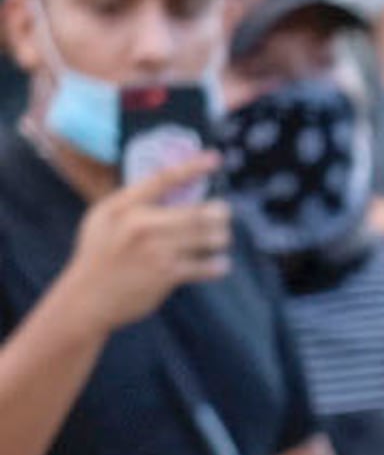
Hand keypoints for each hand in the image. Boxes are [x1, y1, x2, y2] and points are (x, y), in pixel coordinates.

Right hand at [57, 155, 231, 330]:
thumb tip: (169, 187)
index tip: (215, 158)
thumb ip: (132, 202)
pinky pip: (206, 266)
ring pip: (206, 237)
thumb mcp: (104, 219)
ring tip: (220, 239)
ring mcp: (154, 249)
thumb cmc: (99, 255)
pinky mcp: (166, 274)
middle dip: (219, 213)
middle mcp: (139, 224)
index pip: (163, 179)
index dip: (193, 167)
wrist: (88, 296)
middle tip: (223, 214)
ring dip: (220, 238)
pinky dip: (218, 265)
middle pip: (196, 211)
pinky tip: (219, 264)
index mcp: (122, 205)